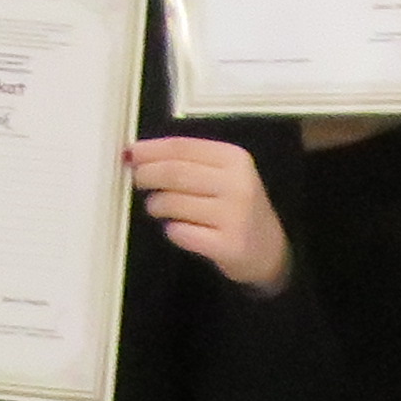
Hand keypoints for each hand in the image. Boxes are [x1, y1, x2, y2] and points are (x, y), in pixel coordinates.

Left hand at [127, 135, 292, 293]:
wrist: (269, 252)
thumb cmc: (236, 208)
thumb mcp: (224, 176)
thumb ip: (187, 162)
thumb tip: (138, 153)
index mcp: (235, 159)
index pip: (182, 147)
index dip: (150, 150)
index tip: (131, 153)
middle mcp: (238, 184)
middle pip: (175, 173)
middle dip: (147, 175)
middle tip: (137, 180)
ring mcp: (235, 216)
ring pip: (173, 203)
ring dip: (155, 205)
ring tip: (157, 207)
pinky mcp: (228, 245)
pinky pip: (181, 232)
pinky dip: (171, 230)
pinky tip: (178, 229)